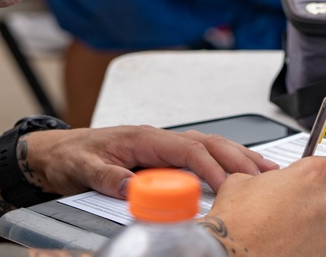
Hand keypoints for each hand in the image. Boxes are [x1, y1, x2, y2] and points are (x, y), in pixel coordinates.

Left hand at [20, 125, 278, 197]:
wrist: (58, 152)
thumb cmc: (73, 155)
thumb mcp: (84, 167)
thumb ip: (107, 177)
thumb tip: (129, 187)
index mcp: (144, 137)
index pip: (188, 149)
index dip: (211, 166)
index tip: (229, 184)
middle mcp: (159, 138)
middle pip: (209, 143)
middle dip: (239, 158)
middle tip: (266, 177)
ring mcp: (164, 146)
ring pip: (211, 147)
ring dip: (239, 158)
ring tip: (267, 171)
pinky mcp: (164, 156)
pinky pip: (202, 156)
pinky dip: (225, 162)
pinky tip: (241, 172)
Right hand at [200, 156, 325, 256]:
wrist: (235, 253)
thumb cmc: (239, 221)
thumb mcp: (243, 180)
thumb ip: (266, 177)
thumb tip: (265, 181)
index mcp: (314, 174)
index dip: (313, 174)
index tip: (304, 181)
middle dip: (319, 199)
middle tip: (295, 205)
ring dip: (318, 221)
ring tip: (291, 226)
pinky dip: (314, 242)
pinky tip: (291, 241)